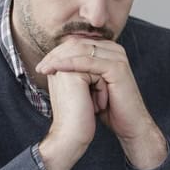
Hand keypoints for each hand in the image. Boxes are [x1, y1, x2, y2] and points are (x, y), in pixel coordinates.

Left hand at [36, 38, 166, 169]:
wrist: (130, 125)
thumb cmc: (110, 109)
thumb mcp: (90, 87)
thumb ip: (79, 72)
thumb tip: (55, 65)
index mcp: (108, 51)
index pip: (77, 44)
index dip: (57, 53)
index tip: (41, 65)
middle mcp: (114, 49)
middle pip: (78, 44)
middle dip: (55, 55)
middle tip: (40, 66)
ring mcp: (117, 56)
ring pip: (81, 51)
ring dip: (59, 59)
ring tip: (44, 69)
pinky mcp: (117, 67)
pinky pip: (88, 61)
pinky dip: (70, 64)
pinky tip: (56, 69)